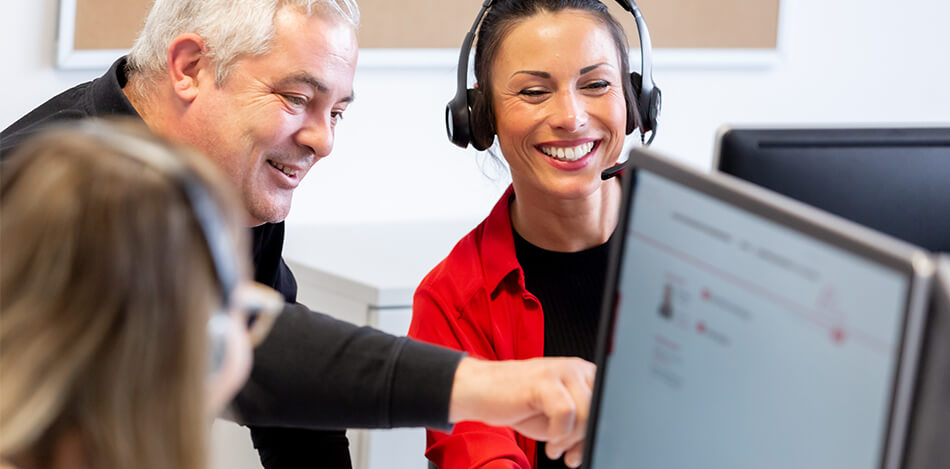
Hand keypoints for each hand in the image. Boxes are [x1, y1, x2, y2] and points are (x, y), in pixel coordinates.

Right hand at [448, 356, 595, 467]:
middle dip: (586, 438)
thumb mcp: (557, 416)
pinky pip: (566, 414)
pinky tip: (548, 439)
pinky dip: (558, 434)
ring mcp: (561, 371)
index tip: (589, 447)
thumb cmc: (517, 402)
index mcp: (583, 373)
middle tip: (569, 453)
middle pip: (600, 409)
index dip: (601, 428)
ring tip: (555, 446)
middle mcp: (576, 367)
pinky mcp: (543, 380)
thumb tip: (598, 441)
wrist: (480, 391)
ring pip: (586, 412)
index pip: (608, 402)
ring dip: (571, 438)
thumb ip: (580, 424)